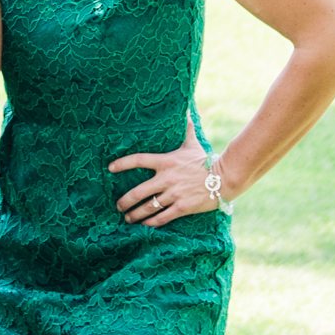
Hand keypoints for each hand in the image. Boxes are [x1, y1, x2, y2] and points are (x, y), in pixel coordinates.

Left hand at [110, 123, 226, 227]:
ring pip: (148, 207)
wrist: (225, 178)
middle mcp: (167, 178)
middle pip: (138, 192)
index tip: (110, 168)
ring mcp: (174, 194)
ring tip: (127, 218)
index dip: (122, 164)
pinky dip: (151, 222)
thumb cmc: (206, 161)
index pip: (138, 160)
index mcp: (166, 161)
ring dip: (135, 214)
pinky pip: (162, 217)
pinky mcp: (182, 207)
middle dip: (125, 201)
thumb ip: (185, 129)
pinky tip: (144, 224)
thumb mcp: (192, 144)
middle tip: (118, 206)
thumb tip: (184, 110)